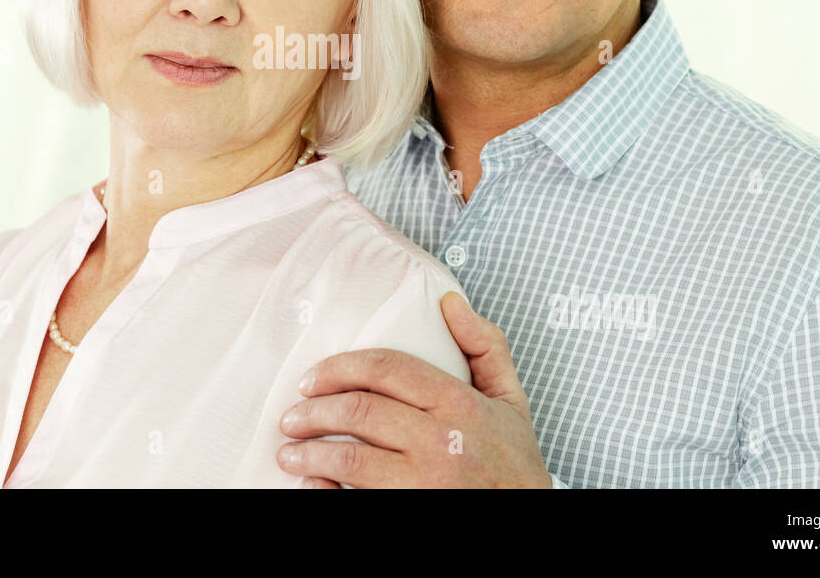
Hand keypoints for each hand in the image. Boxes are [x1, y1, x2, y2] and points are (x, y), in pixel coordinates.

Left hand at [276, 291, 551, 487]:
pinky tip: (312, 486)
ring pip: (349, 459)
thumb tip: (450, 302)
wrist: (529, 518)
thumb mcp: (511, 400)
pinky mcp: (410, 509)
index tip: (312, 379)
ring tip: (289, 452)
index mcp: (460, 404)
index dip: (339, 368)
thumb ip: (484, 346)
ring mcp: (425, 482)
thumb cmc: (515, 466)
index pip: (386, 368)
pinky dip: (325, 493)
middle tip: (292, 416)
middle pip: (359, 411)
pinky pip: (354, 499)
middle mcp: (441, 441)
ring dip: (308, 453)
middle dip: (313, 412)